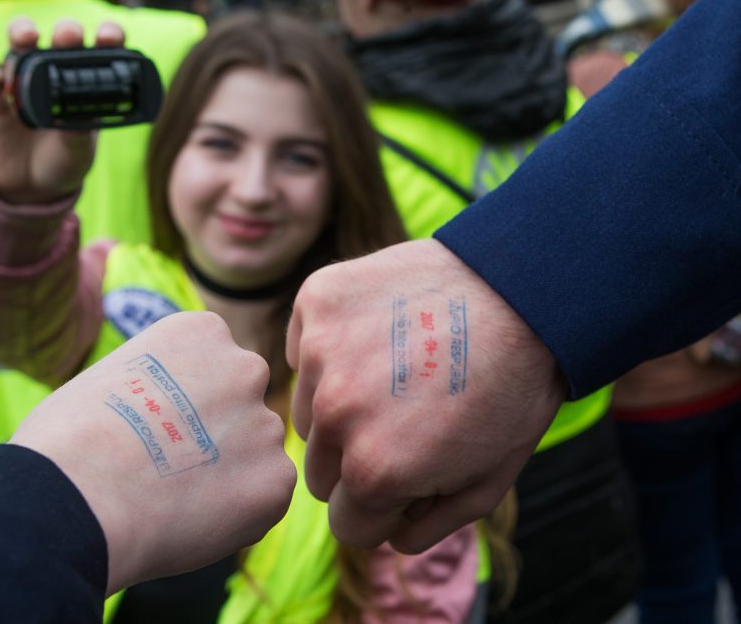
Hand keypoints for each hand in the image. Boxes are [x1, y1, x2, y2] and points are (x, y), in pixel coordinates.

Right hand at [0, 17, 124, 203]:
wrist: (30, 187)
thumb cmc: (63, 163)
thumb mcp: (78, 153)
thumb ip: (78, 131)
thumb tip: (80, 112)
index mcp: (86, 83)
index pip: (100, 50)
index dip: (107, 37)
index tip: (109, 37)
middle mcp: (56, 73)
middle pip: (60, 37)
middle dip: (65, 31)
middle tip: (68, 37)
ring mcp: (23, 79)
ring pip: (20, 40)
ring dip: (22, 31)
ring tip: (28, 38)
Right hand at [10, 312, 296, 594]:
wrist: (74, 496)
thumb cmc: (67, 440)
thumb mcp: (115, 375)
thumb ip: (162, 383)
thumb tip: (167, 412)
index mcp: (203, 332)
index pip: (216, 368)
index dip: (185, 405)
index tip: (153, 426)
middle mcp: (245, 368)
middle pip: (242, 408)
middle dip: (217, 436)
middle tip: (169, 469)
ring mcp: (265, 424)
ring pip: (254, 456)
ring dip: (228, 476)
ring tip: (170, 500)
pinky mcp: (276, 479)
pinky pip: (263, 499)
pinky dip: (237, 515)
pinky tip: (189, 520)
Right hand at [286, 239, 565, 552]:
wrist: (525, 293)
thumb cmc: (513, 390)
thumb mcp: (488, 483)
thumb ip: (428, 526)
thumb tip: (387, 536)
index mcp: (375, 471)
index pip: (346, 523)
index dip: (382, 509)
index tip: (407, 478)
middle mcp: (335, 414)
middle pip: (320, 472)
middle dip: (356, 460)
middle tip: (403, 423)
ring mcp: (321, 352)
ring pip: (308, 412)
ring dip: (339, 405)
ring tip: (394, 376)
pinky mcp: (317, 301)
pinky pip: (303, 350)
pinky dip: (331, 351)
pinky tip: (378, 336)